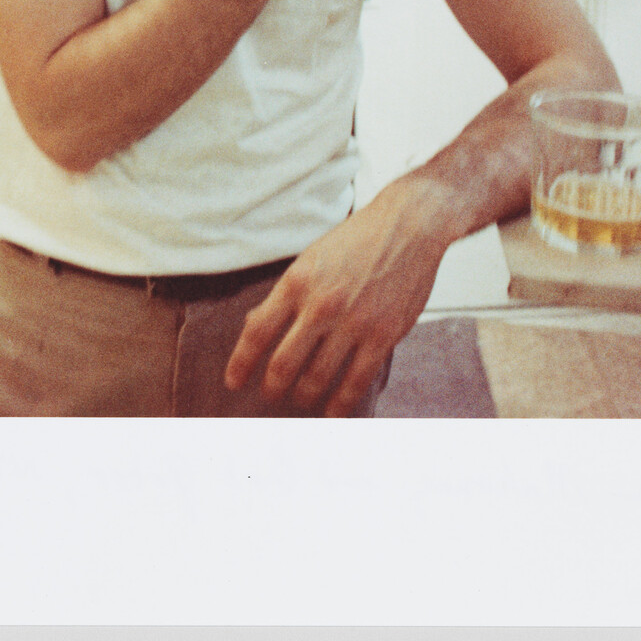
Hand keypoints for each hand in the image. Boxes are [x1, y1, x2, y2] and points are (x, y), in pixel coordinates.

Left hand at [223, 183, 450, 415]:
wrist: (407, 227)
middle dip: (271, 387)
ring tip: (300, 400)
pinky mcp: (382, 336)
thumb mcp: (310, 259)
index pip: (257, 332)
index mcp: (296, 282)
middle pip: (283, 363)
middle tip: (269, 395)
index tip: (232, 382)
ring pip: (317, 377)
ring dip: (304, 396)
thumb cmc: (354, 241)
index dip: (240, 362)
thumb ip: (285, 294)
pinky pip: (356, 381)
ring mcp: (353, 323)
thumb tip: (254, 325)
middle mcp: (320, 305)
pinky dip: (341, 403)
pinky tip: (332, 413)